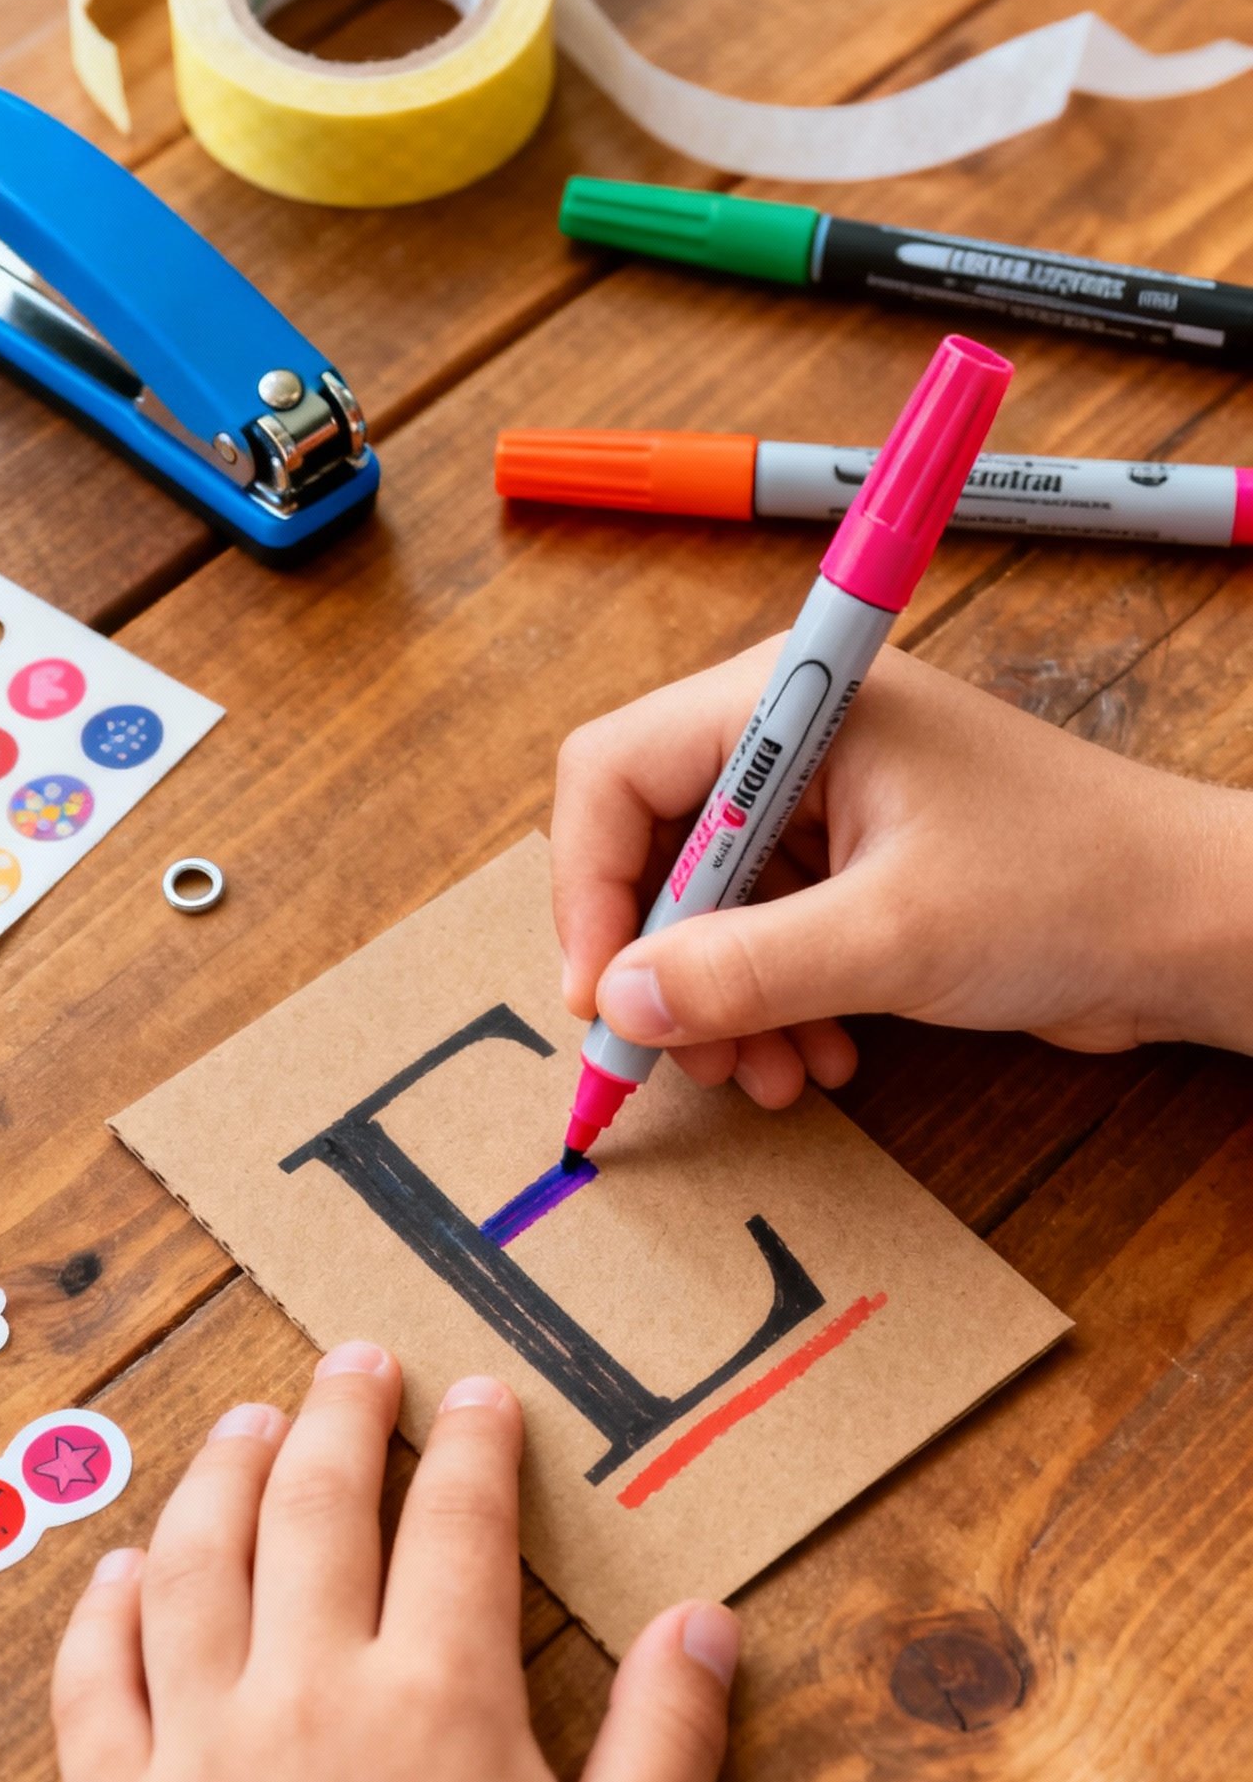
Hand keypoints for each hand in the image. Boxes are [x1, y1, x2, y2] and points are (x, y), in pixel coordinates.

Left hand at [53, 1346, 737, 1781]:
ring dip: (218, 1478)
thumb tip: (708, 1618)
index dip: (471, 1446)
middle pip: (313, 1510)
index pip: (456, 1524)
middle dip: (338, 1417)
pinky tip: (122, 1570)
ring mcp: (203, 1755)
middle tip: (351, 1361)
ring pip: (194, 1569)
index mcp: (441, 1696)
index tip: (477, 1395)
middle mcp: (312, 1695)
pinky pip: (98, 1688)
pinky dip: (105, 1613)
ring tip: (238, 1425)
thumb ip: (671, 1735)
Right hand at [553, 639, 1252, 1107]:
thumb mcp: (891, 939)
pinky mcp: (857, 870)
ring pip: (705, 911)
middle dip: (663, 966)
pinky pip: (765, 941)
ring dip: (720, 1007)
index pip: (616, 771)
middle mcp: (797, 742)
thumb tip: (620, 1001)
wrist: (1196, 929)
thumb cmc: (1073, 889)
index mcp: (795, 703)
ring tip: (772, 1078)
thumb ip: (743, 971)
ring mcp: (827, 808)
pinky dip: (772, 1008)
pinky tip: (821, 1060)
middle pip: (651, 848)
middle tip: (683, 1060)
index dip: (589, 887)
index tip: (600, 995)